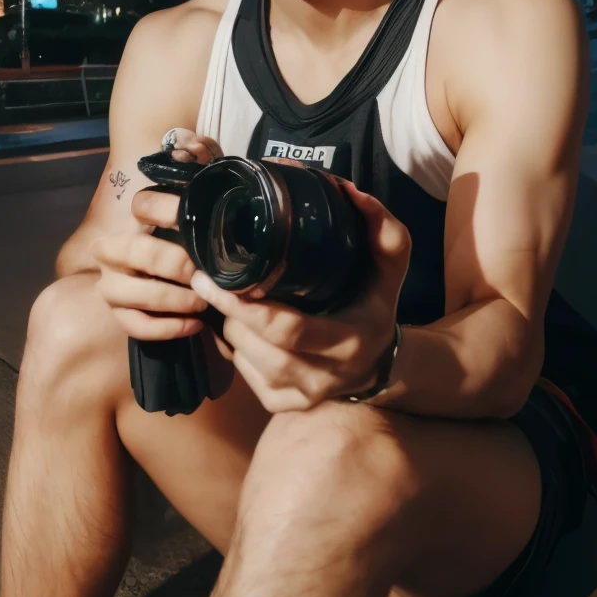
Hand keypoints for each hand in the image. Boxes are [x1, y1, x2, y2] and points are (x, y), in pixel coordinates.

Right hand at [94, 127, 223, 339]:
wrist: (175, 266)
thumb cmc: (190, 220)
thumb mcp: (198, 185)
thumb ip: (196, 157)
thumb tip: (190, 144)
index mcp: (134, 218)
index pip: (141, 208)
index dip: (168, 214)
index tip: (200, 224)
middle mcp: (114, 250)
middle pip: (136, 254)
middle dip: (173, 263)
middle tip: (202, 270)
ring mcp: (113, 285)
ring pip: (130, 295)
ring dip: (169, 299)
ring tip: (202, 301)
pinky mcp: (121, 315)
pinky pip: (135, 327)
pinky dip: (164, 328)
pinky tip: (194, 324)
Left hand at [188, 182, 410, 412]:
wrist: (376, 362)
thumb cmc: (376, 303)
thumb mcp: (390, 268)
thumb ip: (381, 229)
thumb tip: (348, 191)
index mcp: (348, 343)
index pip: (288, 332)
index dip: (247, 307)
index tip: (215, 279)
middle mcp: (323, 378)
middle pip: (259, 348)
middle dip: (229, 313)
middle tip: (205, 281)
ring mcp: (299, 397)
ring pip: (245, 359)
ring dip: (229, 326)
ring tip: (225, 296)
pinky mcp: (280, 405)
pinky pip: (242, 373)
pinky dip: (234, 345)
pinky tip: (239, 323)